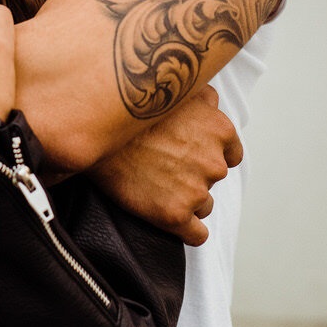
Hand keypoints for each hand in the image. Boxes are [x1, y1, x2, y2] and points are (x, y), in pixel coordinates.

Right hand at [91, 85, 241, 245]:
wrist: (95, 131)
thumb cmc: (133, 109)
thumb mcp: (176, 91)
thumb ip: (204, 98)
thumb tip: (214, 104)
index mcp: (220, 131)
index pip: (231, 156)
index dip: (208, 156)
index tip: (187, 157)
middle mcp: (214, 162)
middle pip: (213, 180)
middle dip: (193, 176)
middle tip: (163, 167)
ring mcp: (196, 190)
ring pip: (203, 206)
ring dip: (186, 200)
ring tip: (157, 187)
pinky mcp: (175, 215)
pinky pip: (197, 235)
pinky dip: (186, 230)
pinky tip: (169, 218)